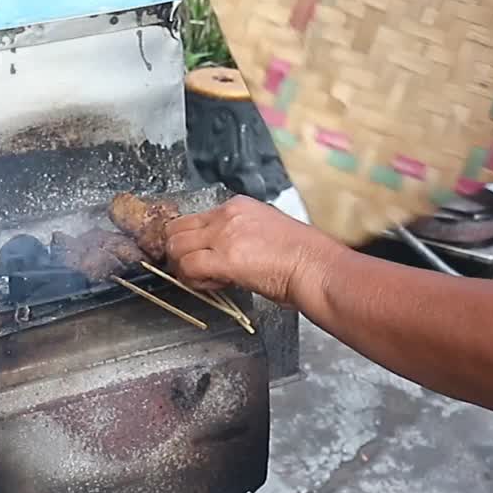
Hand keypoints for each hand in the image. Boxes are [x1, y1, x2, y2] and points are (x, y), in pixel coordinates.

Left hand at [165, 195, 340, 308]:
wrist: (316, 268)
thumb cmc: (302, 257)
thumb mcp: (266, 231)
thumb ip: (239, 235)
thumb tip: (221, 252)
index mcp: (237, 206)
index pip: (192, 218)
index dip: (189, 241)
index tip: (196, 256)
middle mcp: (227, 215)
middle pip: (176, 228)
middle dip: (178, 252)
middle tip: (191, 270)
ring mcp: (225, 235)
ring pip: (176, 247)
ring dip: (183, 267)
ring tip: (205, 279)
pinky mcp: (226, 258)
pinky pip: (189, 267)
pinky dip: (193, 281)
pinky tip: (213, 285)